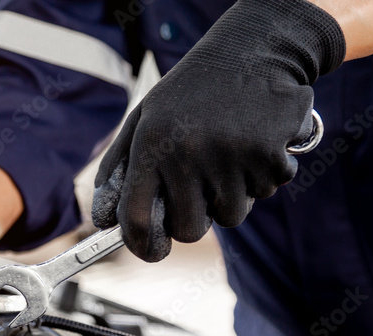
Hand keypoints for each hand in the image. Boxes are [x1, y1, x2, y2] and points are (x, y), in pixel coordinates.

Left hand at [92, 0, 344, 261]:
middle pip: (189, 229)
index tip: (152, 251)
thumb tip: (103, 220)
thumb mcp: (145, 117)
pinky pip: (264, 192)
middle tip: (199, 184)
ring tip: (228, 152)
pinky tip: (255, 141)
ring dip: (231, 194)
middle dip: (194, 217)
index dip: (143, 245)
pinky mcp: (269, 157)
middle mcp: (188, 154)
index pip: (137, 218)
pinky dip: (261, 175)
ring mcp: (230, 158)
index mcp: (151, 144)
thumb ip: (119, 168)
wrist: (255, 47)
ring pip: (230, 216)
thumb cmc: (193, 89)